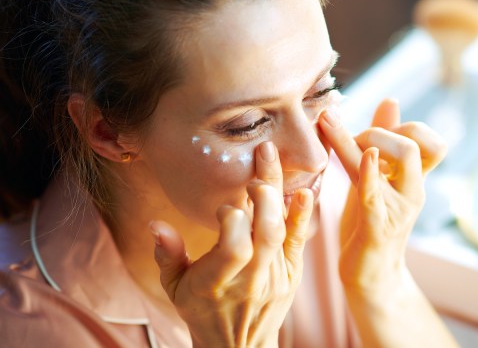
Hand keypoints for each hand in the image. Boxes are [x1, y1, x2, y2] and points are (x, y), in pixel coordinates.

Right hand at [149, 142, 313, 347]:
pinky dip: (302, 216)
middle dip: (263, 198)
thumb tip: (156, 223)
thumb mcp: (175, 287)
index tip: (224, 207)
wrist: (238, 346)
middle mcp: (251, 279)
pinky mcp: (292, 274)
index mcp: (217, 281)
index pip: (234, 246)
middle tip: (254, 178)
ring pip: (282, 232)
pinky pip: (299, 242)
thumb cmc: (202, 310)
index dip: (232, 218)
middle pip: (265, 233)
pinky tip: (304, 192)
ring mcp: (275, 277)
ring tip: (270, 165)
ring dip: (278, 197)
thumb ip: (167, 255)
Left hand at [319, 98, 446, 290]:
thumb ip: (385, 141)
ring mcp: (399, 209)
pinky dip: (370, 172)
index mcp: (414, 179)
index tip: (367, 133)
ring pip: (400, 159)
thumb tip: (392, 100)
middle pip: (417, 143)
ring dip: (364, 138)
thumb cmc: (372, 220)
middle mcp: (413, 191)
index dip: (400, 127)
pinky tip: (363, 156)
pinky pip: (376, 194)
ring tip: (330, 126)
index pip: (429, 139)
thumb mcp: (378, 177)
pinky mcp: (377, 227)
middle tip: (350, 138)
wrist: (369, 273)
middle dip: (380, 130)